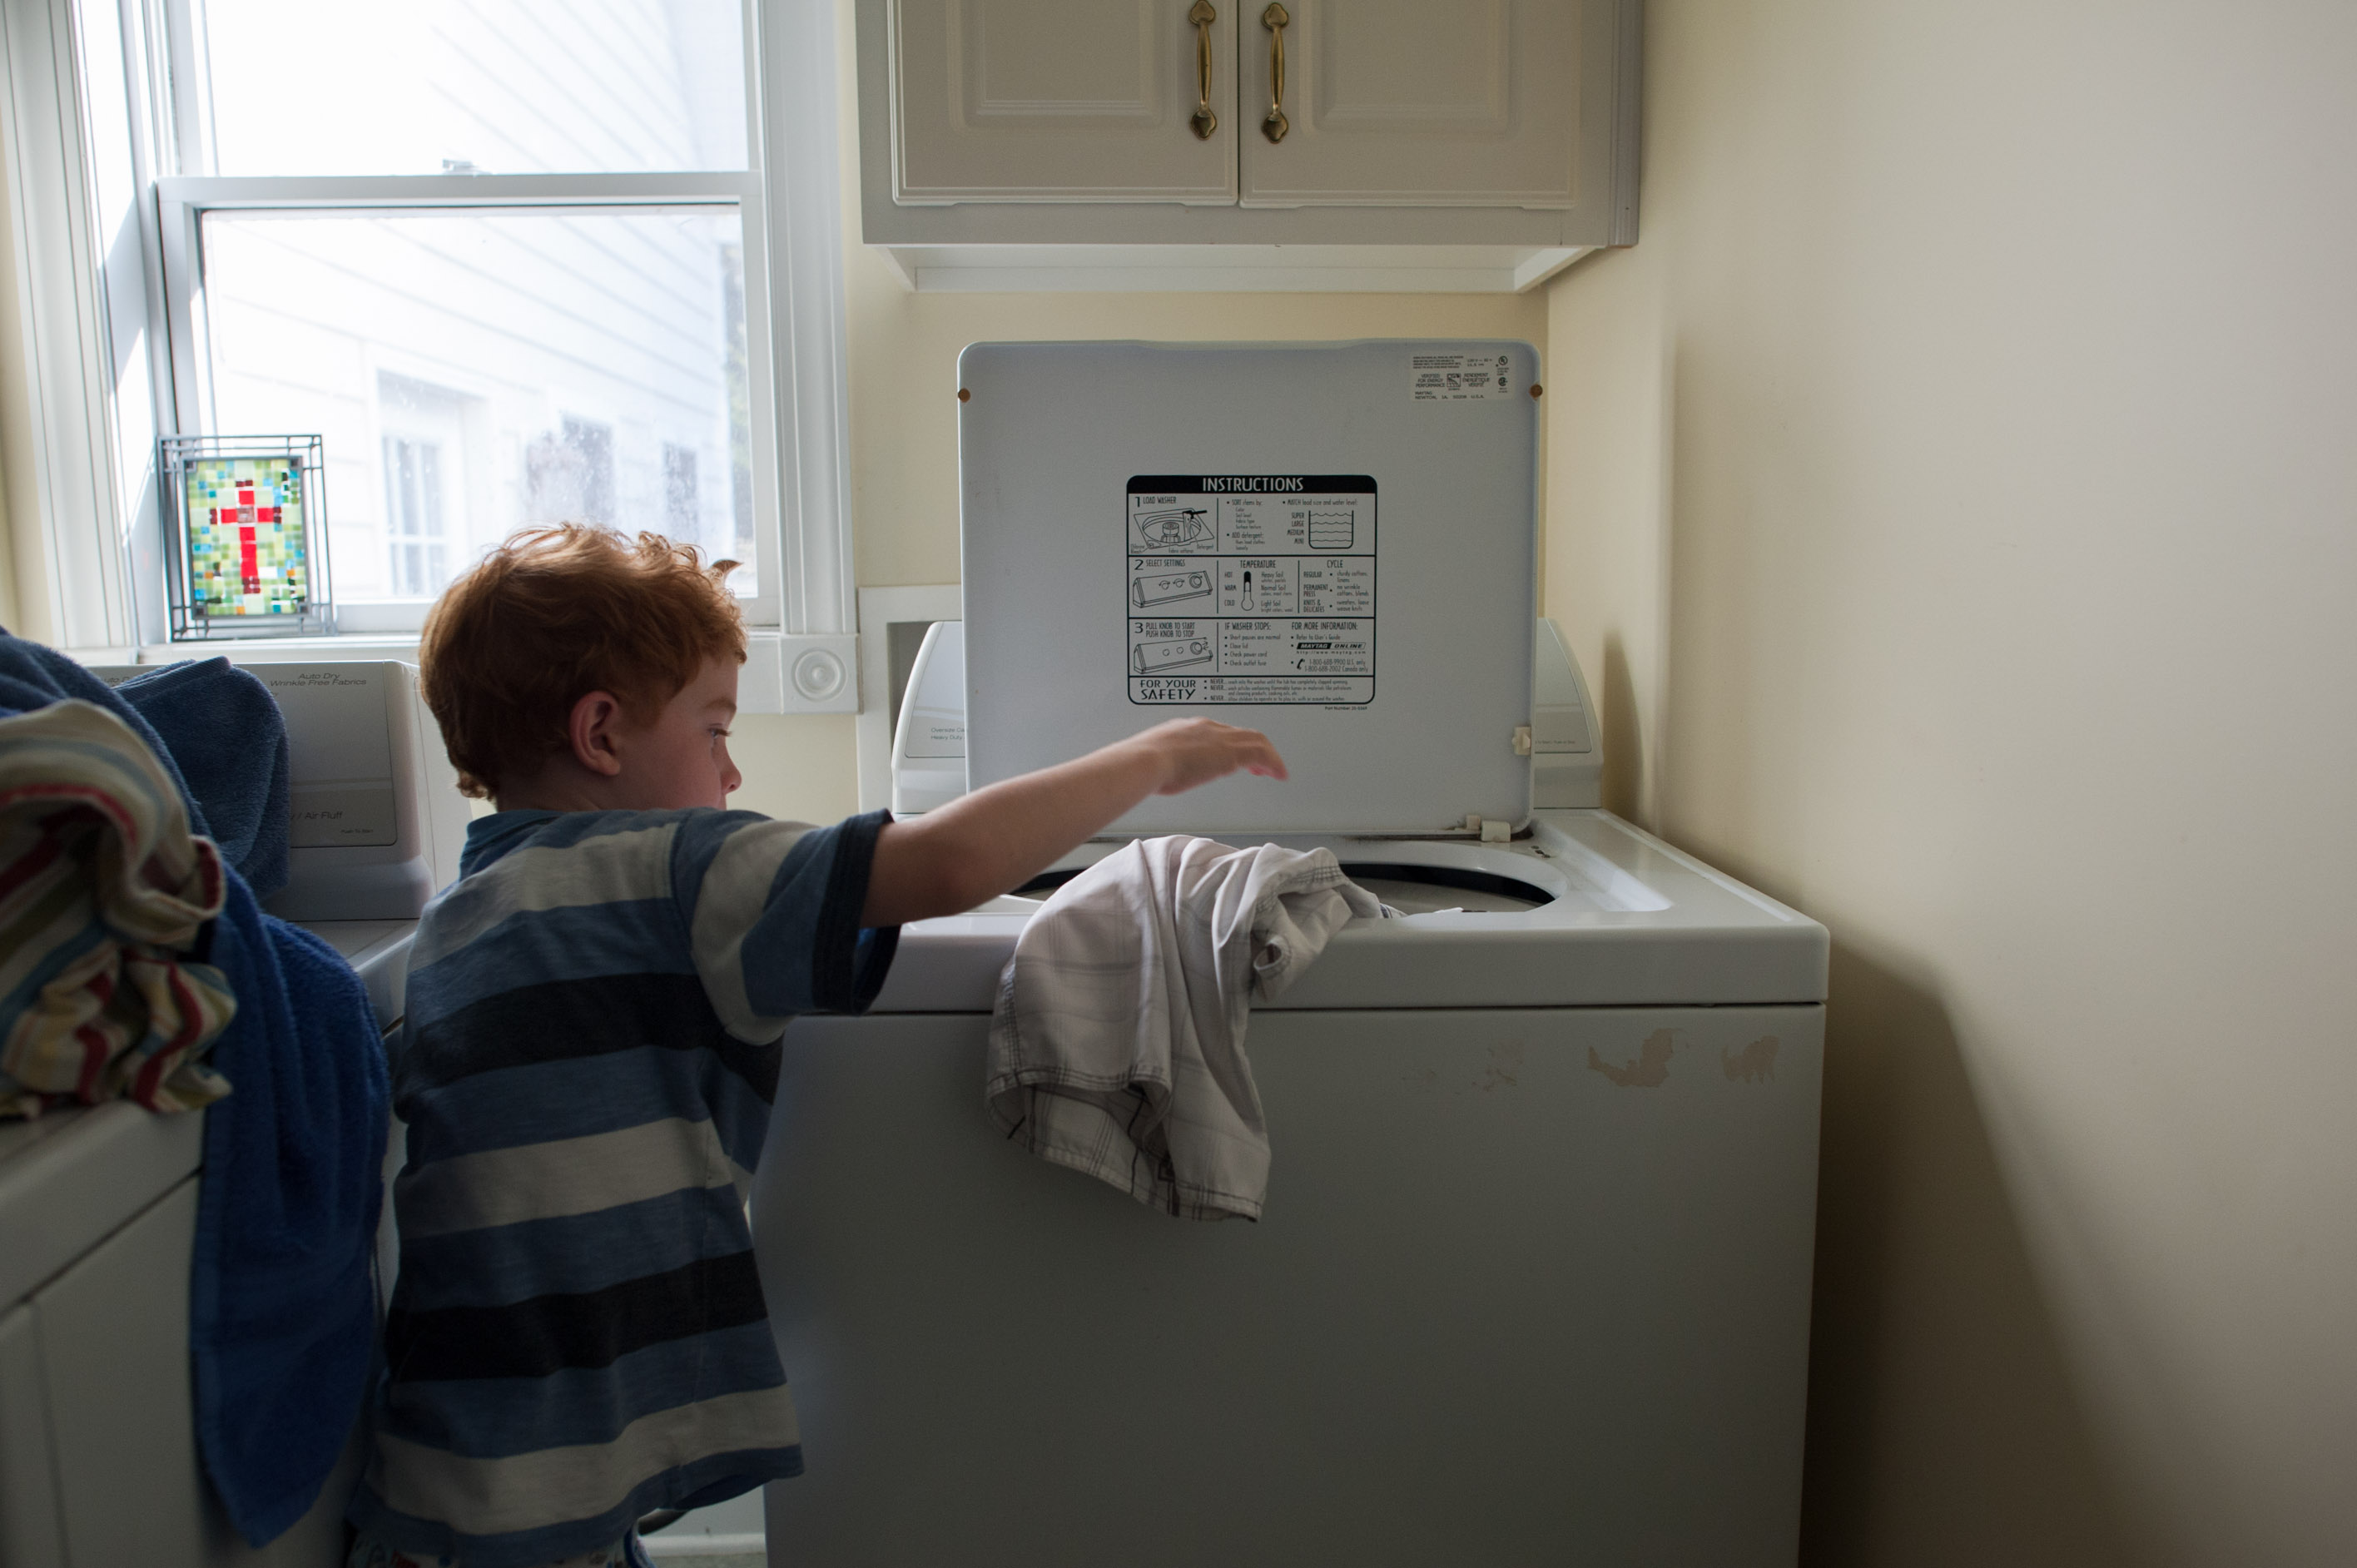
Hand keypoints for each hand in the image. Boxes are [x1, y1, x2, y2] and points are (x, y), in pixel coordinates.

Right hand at [1113, 718, 1288, 794]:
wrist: (1144, 761)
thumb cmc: (1141, 764)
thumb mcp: (1152, 761)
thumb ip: (1161, 764)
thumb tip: (1156, 775)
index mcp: (1187, 728)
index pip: (1218, 733)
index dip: (1231, 744)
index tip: (1234, 757)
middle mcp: (1206, 728)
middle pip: (1241, 733)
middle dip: (1254, 747)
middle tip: (1262, 764)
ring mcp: (1219, 738)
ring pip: (1256, 740)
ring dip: (1267, 756)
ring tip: (1275, 770)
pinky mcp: (1230, 753)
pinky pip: (1262, 753)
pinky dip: (1273, 763)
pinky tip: (1278, 774)